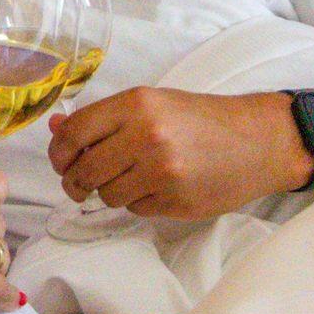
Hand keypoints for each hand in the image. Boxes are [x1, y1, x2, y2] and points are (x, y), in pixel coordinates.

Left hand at [47, 88, 313, 220]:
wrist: (257, 141)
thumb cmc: (201, 120)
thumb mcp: (151, 105)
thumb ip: (103, 119)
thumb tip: (56, 129)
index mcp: (136, 104)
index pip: (74, 133)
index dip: (59, 153)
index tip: (61, 162)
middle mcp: (146, 136)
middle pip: (84, 171)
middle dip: (77, 181)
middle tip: (81, 182)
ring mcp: (162, 171)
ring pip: (107, 195)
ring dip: (112, 192)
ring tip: (135, 178)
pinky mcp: (175, 200)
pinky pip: (135, 209)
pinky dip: (140, 202)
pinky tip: (160, 187)